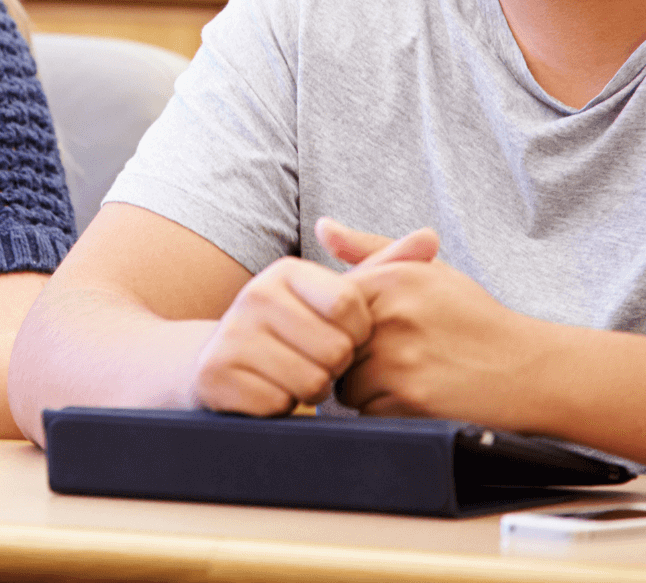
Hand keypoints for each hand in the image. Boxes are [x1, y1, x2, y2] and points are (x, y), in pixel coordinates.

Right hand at [188, 227, 437, 415]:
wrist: (218, 363)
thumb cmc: (293, 331)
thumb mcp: (333, 296)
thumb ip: (382, 268)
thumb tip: (430, 236)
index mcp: (286, 271)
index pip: (349, 308)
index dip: (356, 335)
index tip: (340, 336)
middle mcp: (254, 295)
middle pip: (334, 351)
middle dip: (333, 368)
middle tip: (313, 361)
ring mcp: (231, 335)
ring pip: (309, 382)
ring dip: (308, 392)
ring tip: (291, 377)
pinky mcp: (215, 375)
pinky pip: (277, 406)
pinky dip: (280, 409)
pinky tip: (268, 393)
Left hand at [317, 217, 552, 425]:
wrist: (529, 370)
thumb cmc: (474, 319)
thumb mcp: (428, 271)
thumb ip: (370, 249)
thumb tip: (323, 227)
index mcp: (392, 278)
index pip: (330, 303)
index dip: (344, 323)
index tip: (369, 330)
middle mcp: (392, 316)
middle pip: (333, 345)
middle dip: (353, 356)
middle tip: (393, 355)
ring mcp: (399, 359)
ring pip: (346, 383)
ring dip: (366, 388)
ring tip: (407, 376)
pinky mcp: (410, 399)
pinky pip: (367, 411)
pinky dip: (384, 411)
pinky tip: (417, 396)